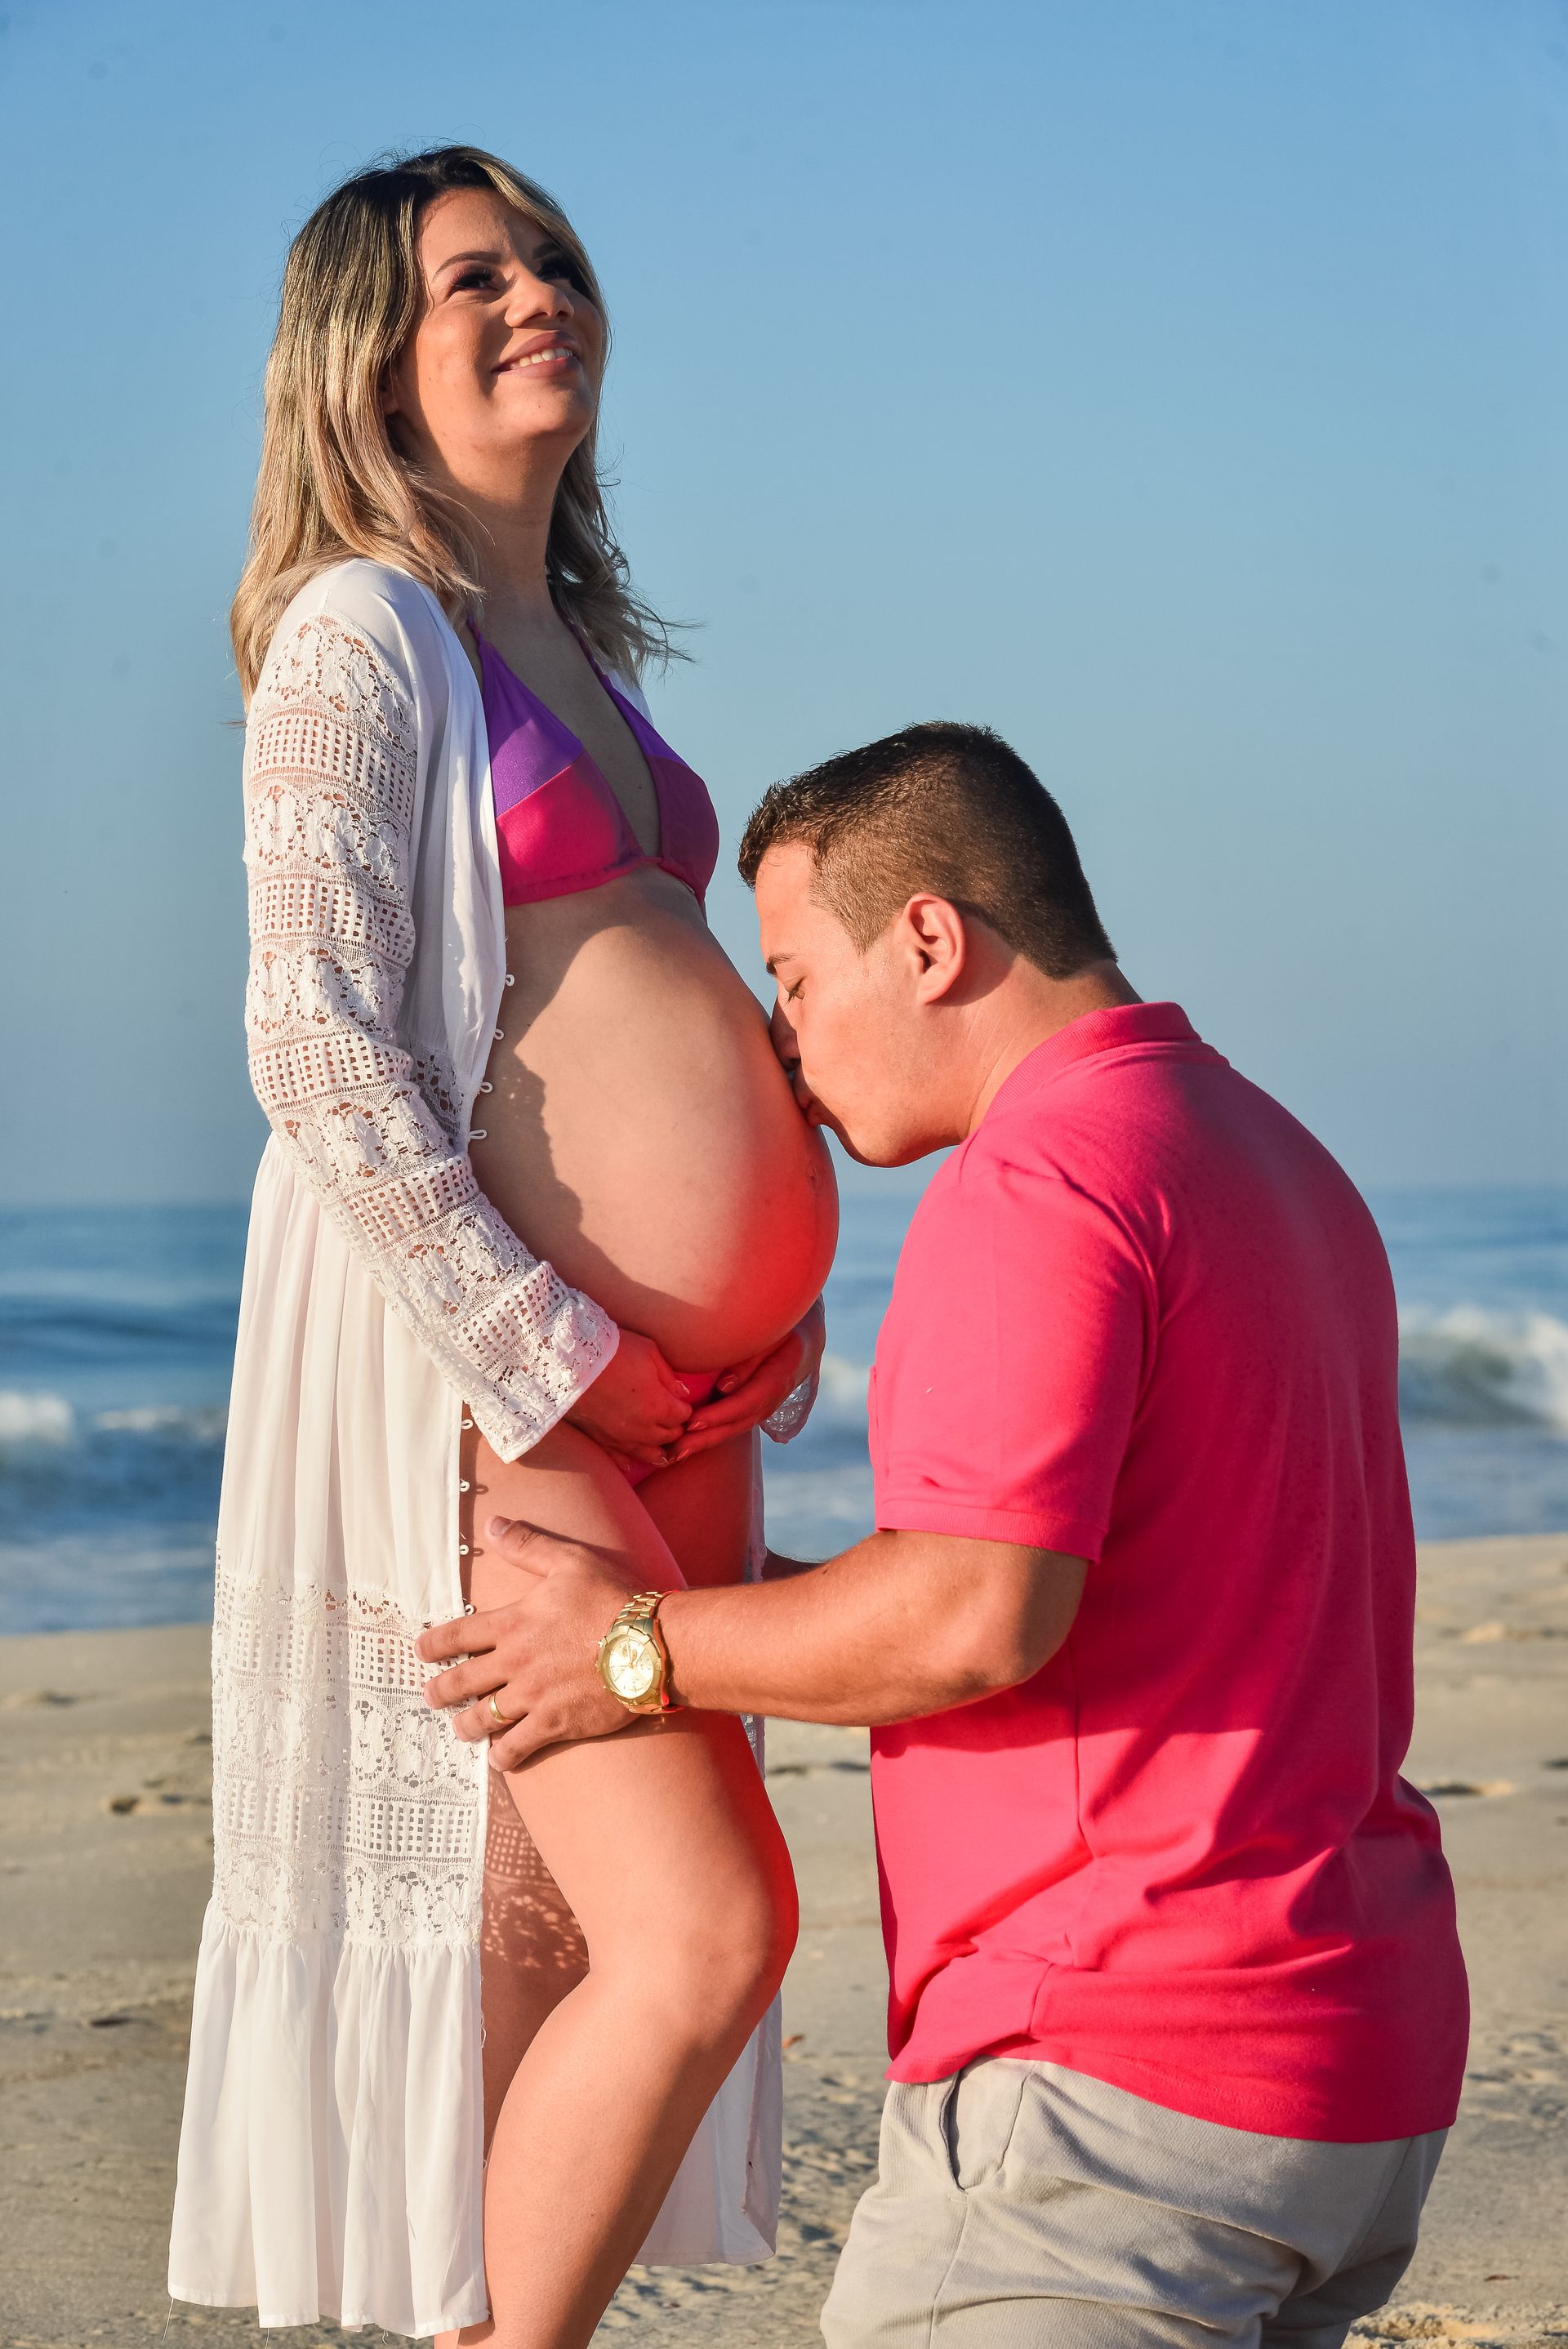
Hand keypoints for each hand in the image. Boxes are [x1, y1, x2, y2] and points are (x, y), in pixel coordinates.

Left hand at [416, 1516, 645, 1767]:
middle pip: (461, 1682)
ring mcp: (533, 1696)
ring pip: (482, 1719)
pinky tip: (500, 1757)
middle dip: (439, 1691)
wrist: (651, 1645)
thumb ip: (528, 1545)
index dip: (432, 1644)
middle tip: (430, 1696)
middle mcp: (516, 1663)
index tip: (420, 1651)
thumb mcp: (570, 1561)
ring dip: (466, 1726)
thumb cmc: (612, 1600)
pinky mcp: (555, 1723)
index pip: (457, 1634)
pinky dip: (503, 1755)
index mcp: (514, 1623)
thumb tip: (493, 1524)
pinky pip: (517, 1747)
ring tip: (461, 1728)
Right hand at [565, 1328, 692, 1465]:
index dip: (684, 1408)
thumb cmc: (612, 1350)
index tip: (680, 1402)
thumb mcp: (649, 1352)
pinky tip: (632, 1461)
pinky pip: (619, 1457)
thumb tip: (682, 1393)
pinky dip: (629, 1460)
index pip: (683, 1416)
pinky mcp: (600, 1439)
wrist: (569, 1360)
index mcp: (658, 1406)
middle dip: (674, 1428)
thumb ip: (669, 1376)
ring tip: (663, 1449)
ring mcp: (620, 1437)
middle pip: (669, 1436)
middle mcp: (642, 1428)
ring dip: (658, 1449)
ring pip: (648, 1454)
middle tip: (672, 1420)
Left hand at [671, 1297, 826, 1462]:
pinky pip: (733, 1424)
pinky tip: (689, 1443)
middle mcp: (773, 1398)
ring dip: (705, 1442)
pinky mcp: (754, 1408)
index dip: (721, 1414)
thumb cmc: (781, 1326)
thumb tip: (724, 1387)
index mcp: (780, 1376)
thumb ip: (748, 1359)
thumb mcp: (770, 1334)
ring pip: (735, 1428)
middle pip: (738, 1422)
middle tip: (676, 1449)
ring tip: (676, 1453)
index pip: (748, 1401)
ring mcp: (765, 1406)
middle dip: (706, 1438)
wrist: (802, 1336)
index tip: (693, 1422)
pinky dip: (711, 1434)